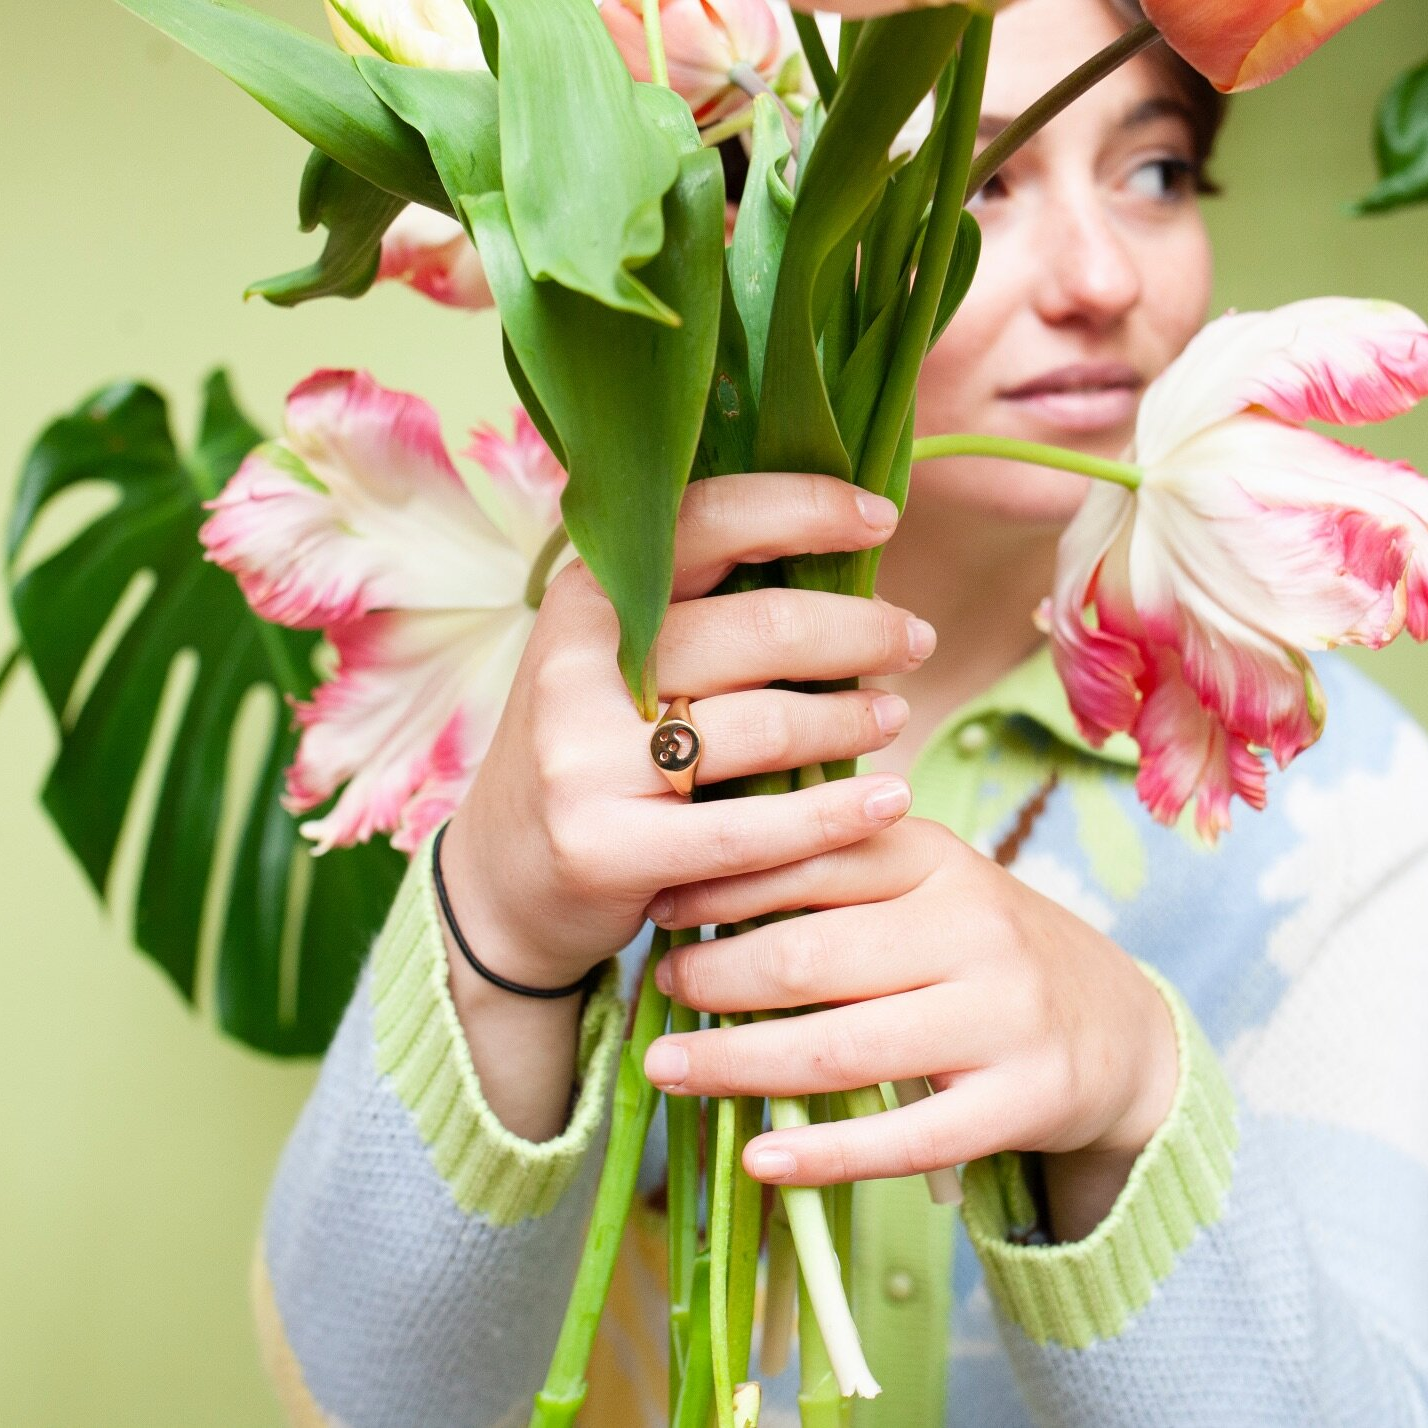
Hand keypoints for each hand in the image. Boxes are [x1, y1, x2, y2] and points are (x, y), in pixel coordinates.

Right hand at [441, 472, 937, 995]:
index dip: (803, 507)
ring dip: (853, 718)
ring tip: (891, 717)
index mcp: (586, 599)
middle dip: (861, 629)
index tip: (880, 517)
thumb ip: (696, 614)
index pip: (706, 520)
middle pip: (758, 627)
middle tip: (915, 641)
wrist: (502, 880)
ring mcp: (582, 758)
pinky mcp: (605, 845)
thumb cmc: (591, 755)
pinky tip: (887, 801)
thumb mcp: (615, 664)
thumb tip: (832, 553)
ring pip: (765, 724)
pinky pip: (751, 828)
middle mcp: (576, 666)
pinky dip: (834, 814)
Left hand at [642, 819, 1180, 1240]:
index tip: (660, 908)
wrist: (1116, 1027)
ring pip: (842, 1049)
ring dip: (738, 1064)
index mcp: (938, 857)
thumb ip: (838, 877)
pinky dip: (823, 1153)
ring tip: (669, 1067)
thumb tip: (698, 883)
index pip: (813, 858)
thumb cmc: (982, 949)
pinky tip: (760, 1158)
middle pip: (812, 957)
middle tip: (660, 991)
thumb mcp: (926, 886)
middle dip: (716, 977)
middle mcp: (975, 926)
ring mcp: (1003, 1015)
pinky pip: (906, 1137)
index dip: (723, 884)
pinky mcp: (1023, 1101)